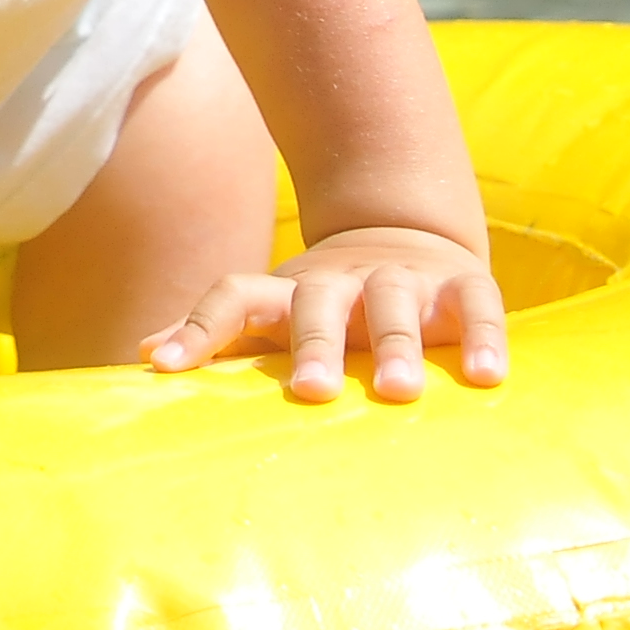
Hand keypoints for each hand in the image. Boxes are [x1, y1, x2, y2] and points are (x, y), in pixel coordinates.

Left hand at [147, 226, 506, 402]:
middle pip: (318, 303)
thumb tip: (142, 353)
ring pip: (395, 302)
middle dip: (314, 344)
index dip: (196, 328)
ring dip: (395, 344)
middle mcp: (340, 281)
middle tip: (311, 390)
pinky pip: (477, 305)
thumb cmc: (325, 304)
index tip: (164, 367)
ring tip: (397, 390)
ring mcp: (401, 280)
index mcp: (286, 291)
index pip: (231, 297)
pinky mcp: (461, 286)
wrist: (403, 238)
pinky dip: (484, 337)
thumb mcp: (272, 313)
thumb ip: (217, 333)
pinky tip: (487, 376)